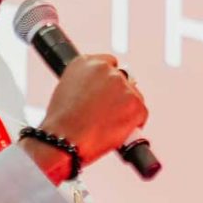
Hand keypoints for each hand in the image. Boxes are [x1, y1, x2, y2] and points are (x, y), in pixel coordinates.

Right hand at [34, 54, 146, 168]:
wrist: (64, 140)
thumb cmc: (61, 123)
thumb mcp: (66, 90)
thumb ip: (86, 83)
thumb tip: (100, 90)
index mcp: (85, 62)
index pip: (108, 63)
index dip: (107, 82)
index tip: (107, 93)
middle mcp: (105, 69)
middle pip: (123, 79)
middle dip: (118, 95)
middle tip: (106, 113)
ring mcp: (122, 85)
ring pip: (133, 96)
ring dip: (126, 109)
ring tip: (107, 124)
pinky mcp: (135, 103)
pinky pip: (141, 113)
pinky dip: (134, 123)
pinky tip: (116, 130)